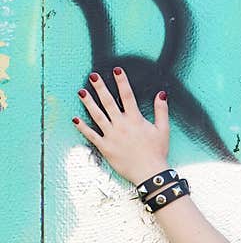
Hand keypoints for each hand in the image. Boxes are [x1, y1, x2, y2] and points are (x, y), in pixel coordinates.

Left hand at [72, 67, 170, 185]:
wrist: (150, 173)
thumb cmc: (157, 152)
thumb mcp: (163, 130)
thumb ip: (161, 111)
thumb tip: (161, 94)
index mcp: (135, 119)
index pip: (127, 95)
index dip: (122, 81)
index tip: (117, 70)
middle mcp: (121, 125)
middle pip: (108, 102)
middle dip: (100, 88)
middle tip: (92, 76)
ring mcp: (112, 136)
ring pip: (97, 116)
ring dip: (88, 103)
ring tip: (81, 92)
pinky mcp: (105, 147)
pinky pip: (91, 135)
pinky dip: (82, 127)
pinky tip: (75, 119)